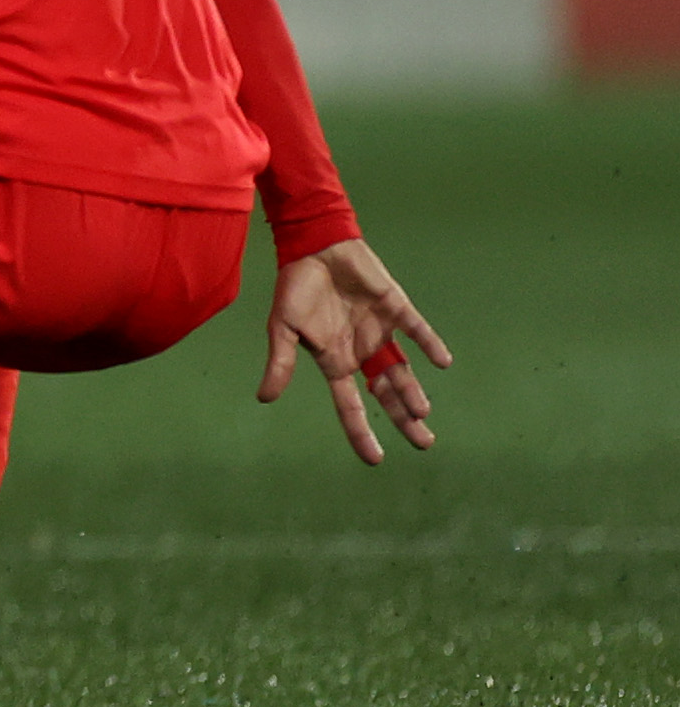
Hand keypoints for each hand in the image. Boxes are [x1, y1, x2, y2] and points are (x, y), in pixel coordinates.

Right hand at [256, 237, 449, 464]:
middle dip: (404, 418)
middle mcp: (361, 351)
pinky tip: (441, 362)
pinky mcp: (395, 308)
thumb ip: (280, 362)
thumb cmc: (295, 287)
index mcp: (335, 360)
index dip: (361, 431)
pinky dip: (429, 344)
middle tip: (424, 443)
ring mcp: (380, 331)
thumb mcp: (282, 328)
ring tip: (422, 411)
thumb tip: (264, 399)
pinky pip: (416, 330)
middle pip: (386, 393)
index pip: (351, 404)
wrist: (313, 246)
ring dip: (412, 390)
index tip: (376, 459)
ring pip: (402, 369)